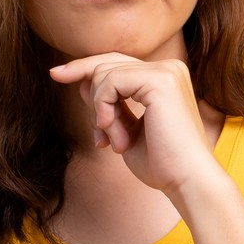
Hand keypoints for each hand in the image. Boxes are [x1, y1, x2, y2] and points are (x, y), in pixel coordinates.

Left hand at [47, 53, 219, 195]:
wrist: (187, 180)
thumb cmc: (162, 163)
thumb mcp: (129, 127)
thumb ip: (113, 105)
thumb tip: (82, 83)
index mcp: (165, 78)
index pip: (116, 63)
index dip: (84, 68)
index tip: (56, 74)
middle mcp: (169, 68)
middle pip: (106, 63)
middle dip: (90, 96)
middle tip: (100, 135)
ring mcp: (166, 72)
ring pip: (104, 74)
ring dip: (100, 112)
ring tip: (114, 141)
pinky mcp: (160, 81)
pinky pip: (110, 82)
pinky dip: (102, 108)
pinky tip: (112, 131)